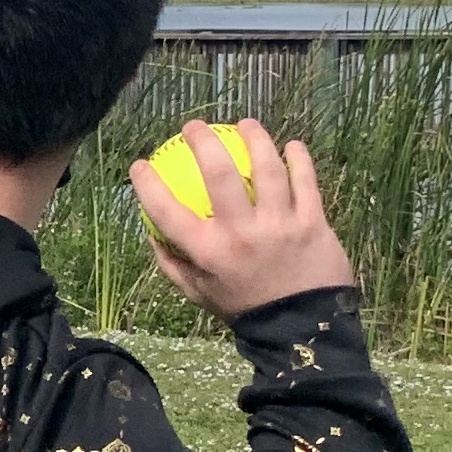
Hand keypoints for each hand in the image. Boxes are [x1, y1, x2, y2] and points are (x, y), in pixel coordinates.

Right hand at [132, 118, 355, 321]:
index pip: (167, 212)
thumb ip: (173, 264)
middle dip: (202, 142)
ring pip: (267, 169)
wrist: (302, 326)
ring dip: (256, 139)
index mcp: (209, 253)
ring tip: (246, 124)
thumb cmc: (245, 307)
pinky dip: (298, 159)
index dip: (147, 184)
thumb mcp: (199, 294)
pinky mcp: (312, 222)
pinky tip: (292, 145)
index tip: (140, 165)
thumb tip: (153, 234)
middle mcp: (242, 234)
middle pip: (219, 175)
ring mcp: (280, 225)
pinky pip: (306, 181)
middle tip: (194, 127)